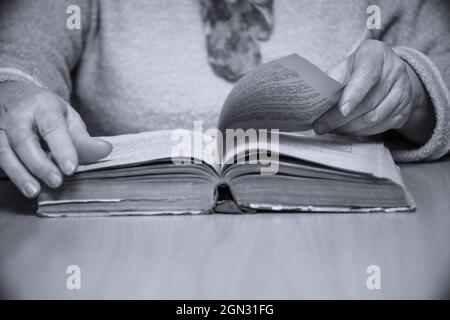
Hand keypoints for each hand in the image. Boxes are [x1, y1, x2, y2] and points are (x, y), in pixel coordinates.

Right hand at [0, 82, 111, 197]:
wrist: (13, 94)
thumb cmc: (46, 112)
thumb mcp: (68, 119)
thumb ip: (84, 139)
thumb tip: (105, 151)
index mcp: (43, 106)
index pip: (53, 127)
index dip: (62, 148)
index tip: (71, 168)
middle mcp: (17, 114)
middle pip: (23, 140)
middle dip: (40, 163)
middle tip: (56, 181)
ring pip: (3, 150)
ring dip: (19, 173)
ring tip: (34, 191)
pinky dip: (9, 172)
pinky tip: (22, 184)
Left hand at [314, 40, 433, 142]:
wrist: (389, 73)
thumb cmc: (359, 68)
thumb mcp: (346, 65)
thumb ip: (334, 78)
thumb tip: (315, 98)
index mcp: (376, 54)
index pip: (367, 74)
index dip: (354, 94)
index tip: (342, 109)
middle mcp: (395, 71)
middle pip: (367, 102)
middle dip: (340, 118)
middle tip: (321, 126)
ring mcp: (403, 92)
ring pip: (374, 118)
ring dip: (348, 128)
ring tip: (331, 129)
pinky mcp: (404, 110)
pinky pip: (380, 126)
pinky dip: (359, 131)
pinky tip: (346, 130)